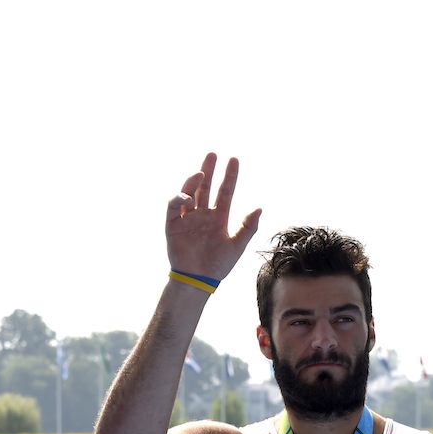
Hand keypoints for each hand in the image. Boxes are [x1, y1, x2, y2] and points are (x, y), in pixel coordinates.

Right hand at [165, 152, 260, 282]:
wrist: (198, 280)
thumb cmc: (218, 265)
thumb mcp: (237, 245)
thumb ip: (248, 227)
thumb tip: (259, 207)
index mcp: (219, 218)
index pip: (225, 192)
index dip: (230, 176)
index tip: (234, 160)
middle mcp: (203, 215)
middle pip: (206, 187)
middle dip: (209, 170)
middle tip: (213, 154)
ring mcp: (187, 218)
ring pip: (189, 193)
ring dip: (193, 182)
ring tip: (201, 173)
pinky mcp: (173, 225)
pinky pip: (173, 207)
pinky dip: (178, 198)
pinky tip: (187, 198)